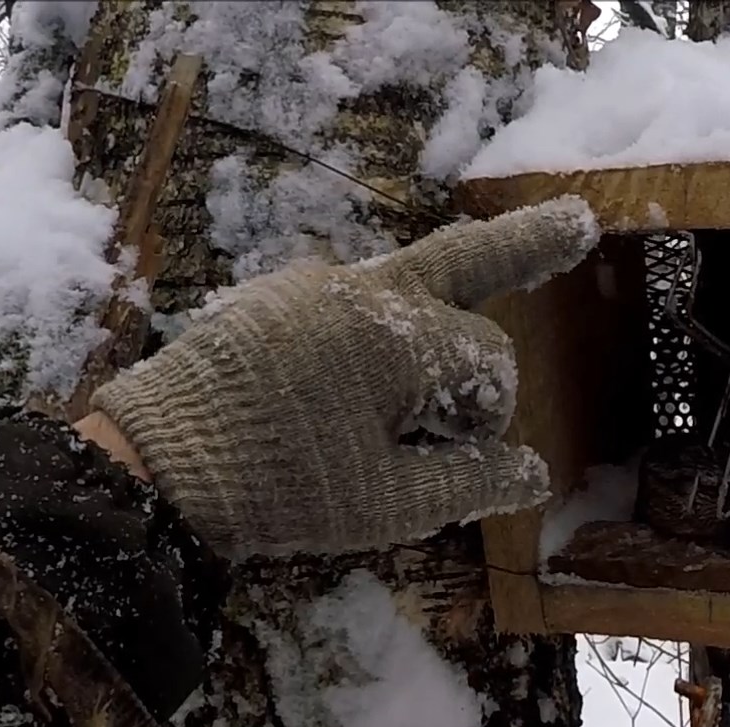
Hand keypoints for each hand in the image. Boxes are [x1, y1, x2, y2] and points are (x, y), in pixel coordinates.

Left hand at [90, 196, 598, 557]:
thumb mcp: (392, 502)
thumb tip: (534, 472)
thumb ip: (473, 481)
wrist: (151, 469)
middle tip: (578, 222)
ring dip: (445, 303)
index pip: (489, 358)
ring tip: (478, 305)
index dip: (492, 411)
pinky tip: (372, 371)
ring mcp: (310, 289)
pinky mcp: (272, 305)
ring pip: (403, 284)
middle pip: (466, 257)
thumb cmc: (283, 487)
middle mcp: (360, 290)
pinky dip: (379, 330)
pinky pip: (348, 306)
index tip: (471, 454)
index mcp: (398, 333)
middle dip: (527, 244)